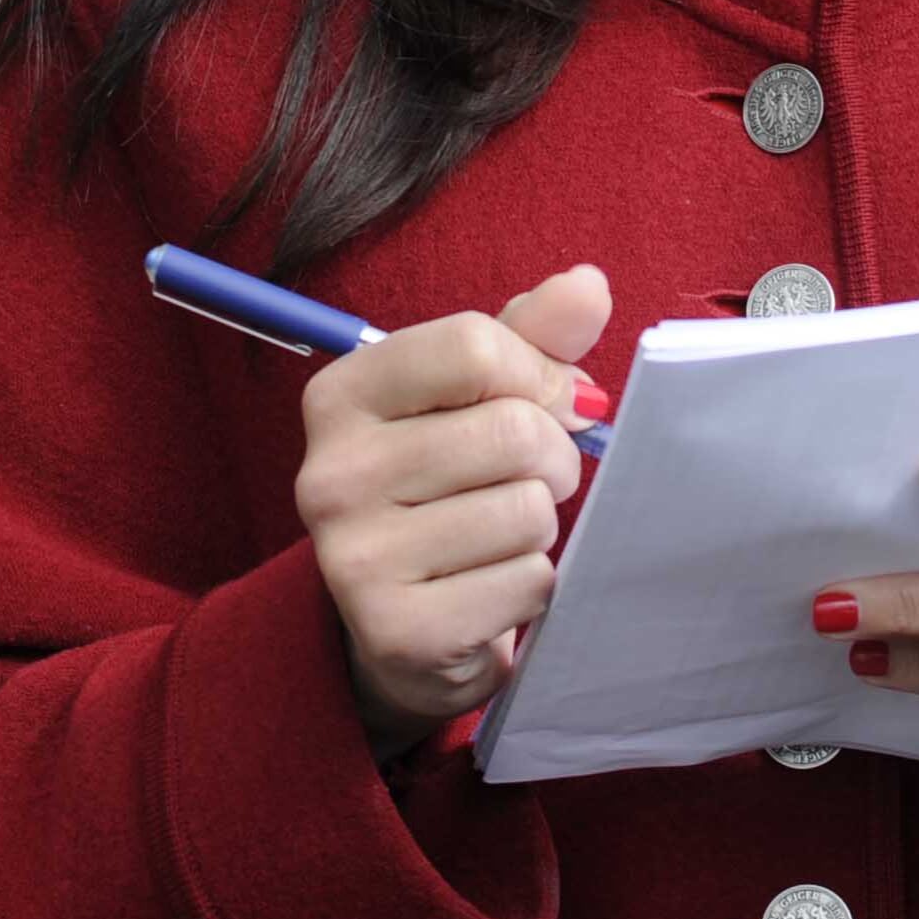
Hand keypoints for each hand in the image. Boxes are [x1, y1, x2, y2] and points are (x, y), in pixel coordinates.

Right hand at [292, 264, 612, 751]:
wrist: (404, 628)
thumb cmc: (448, 488)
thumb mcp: (476, 398)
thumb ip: (531, 337)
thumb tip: (587, 285)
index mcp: (340, 395)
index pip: (473, 345)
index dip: (539, 374)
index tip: (549, 402)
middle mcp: (330, 473)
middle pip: (511, 430)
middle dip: (552, 458)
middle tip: (530, 480)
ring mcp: (356, 559)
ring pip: (526, 509)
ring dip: (540, 526)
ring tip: (502, 536)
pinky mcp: (399, 633)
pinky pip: (527, 582)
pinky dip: (533, 586)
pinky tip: (493, 588)